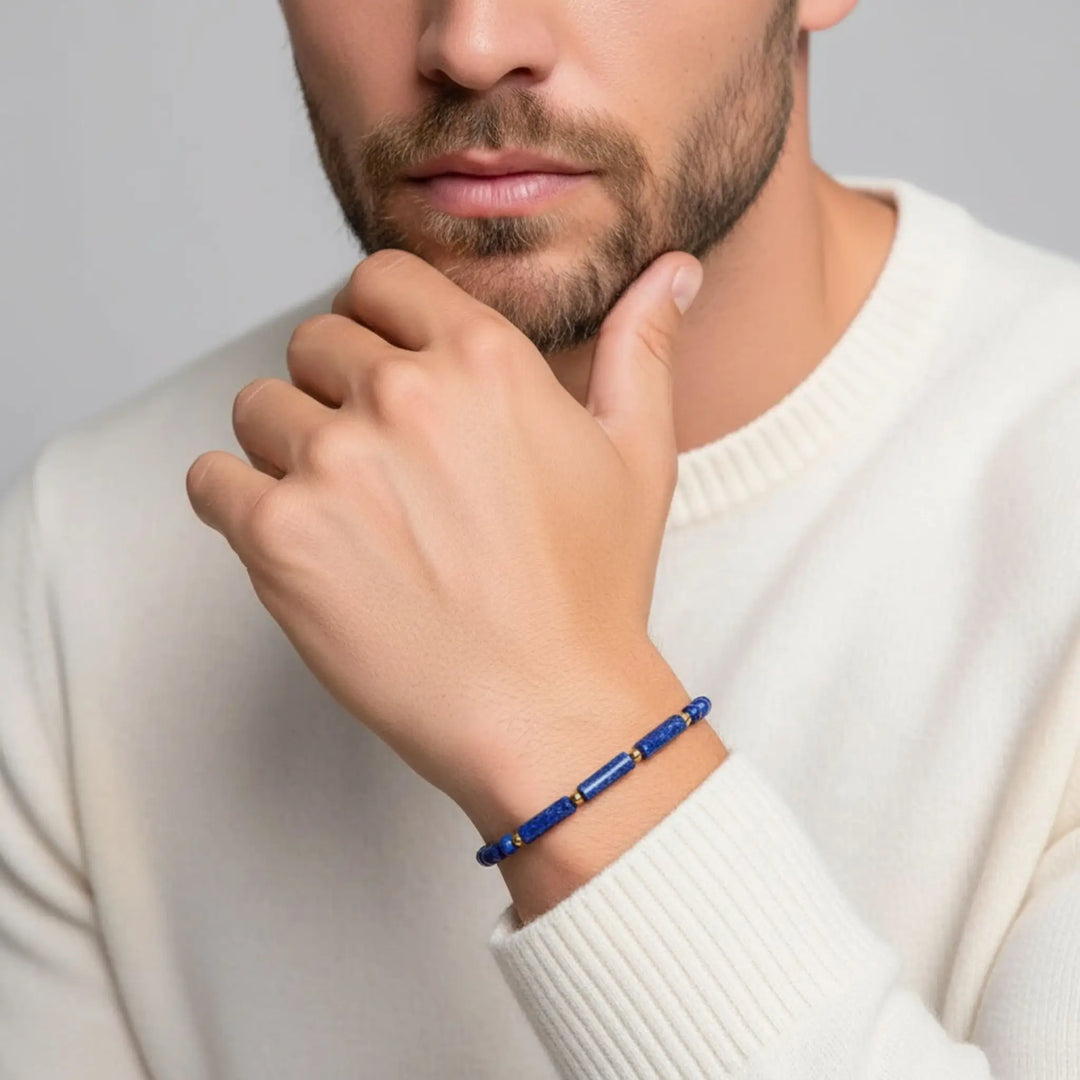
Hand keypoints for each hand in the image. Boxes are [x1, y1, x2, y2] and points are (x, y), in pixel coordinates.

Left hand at [185, 248, 703, 826]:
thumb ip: (643, 349)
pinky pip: (211, 479)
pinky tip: (295, 540)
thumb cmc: (594, 591)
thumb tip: (672, 270)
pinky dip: (236, 502)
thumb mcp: (639, 456)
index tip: (390, 374)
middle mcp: (403, 394)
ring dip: (287, 449)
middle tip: (379, 467)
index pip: (382, 279)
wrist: (549, 714)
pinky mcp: (281, 536)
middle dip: (336, 390)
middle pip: (314, 343)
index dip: (379, 323)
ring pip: (259, 407)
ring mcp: (335, 463)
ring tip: (345, 514)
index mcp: (484, 359)